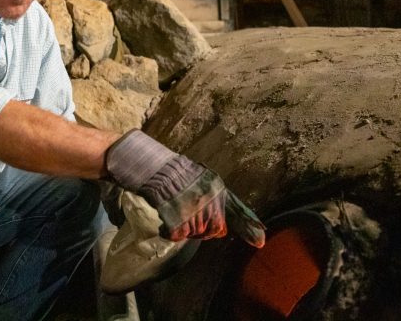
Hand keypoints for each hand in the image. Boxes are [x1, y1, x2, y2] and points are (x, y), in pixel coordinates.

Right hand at [105, 130, 264, 246]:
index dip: (248, 225)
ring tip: (172, 218)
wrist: (140, 160)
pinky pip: (178, 232)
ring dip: (185, 230)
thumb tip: (220, 219)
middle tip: (185, 222)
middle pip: (214, 228)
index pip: (235, 207)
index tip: (260, 241)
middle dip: (203, 231)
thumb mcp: (192, 177)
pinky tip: (164, 224)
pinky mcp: (174, 207)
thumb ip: (206, 195)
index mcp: (212, 182)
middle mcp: (206, 191)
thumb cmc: (165, 169)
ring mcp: (190, 200)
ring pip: (197, 232)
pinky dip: (170, 232)